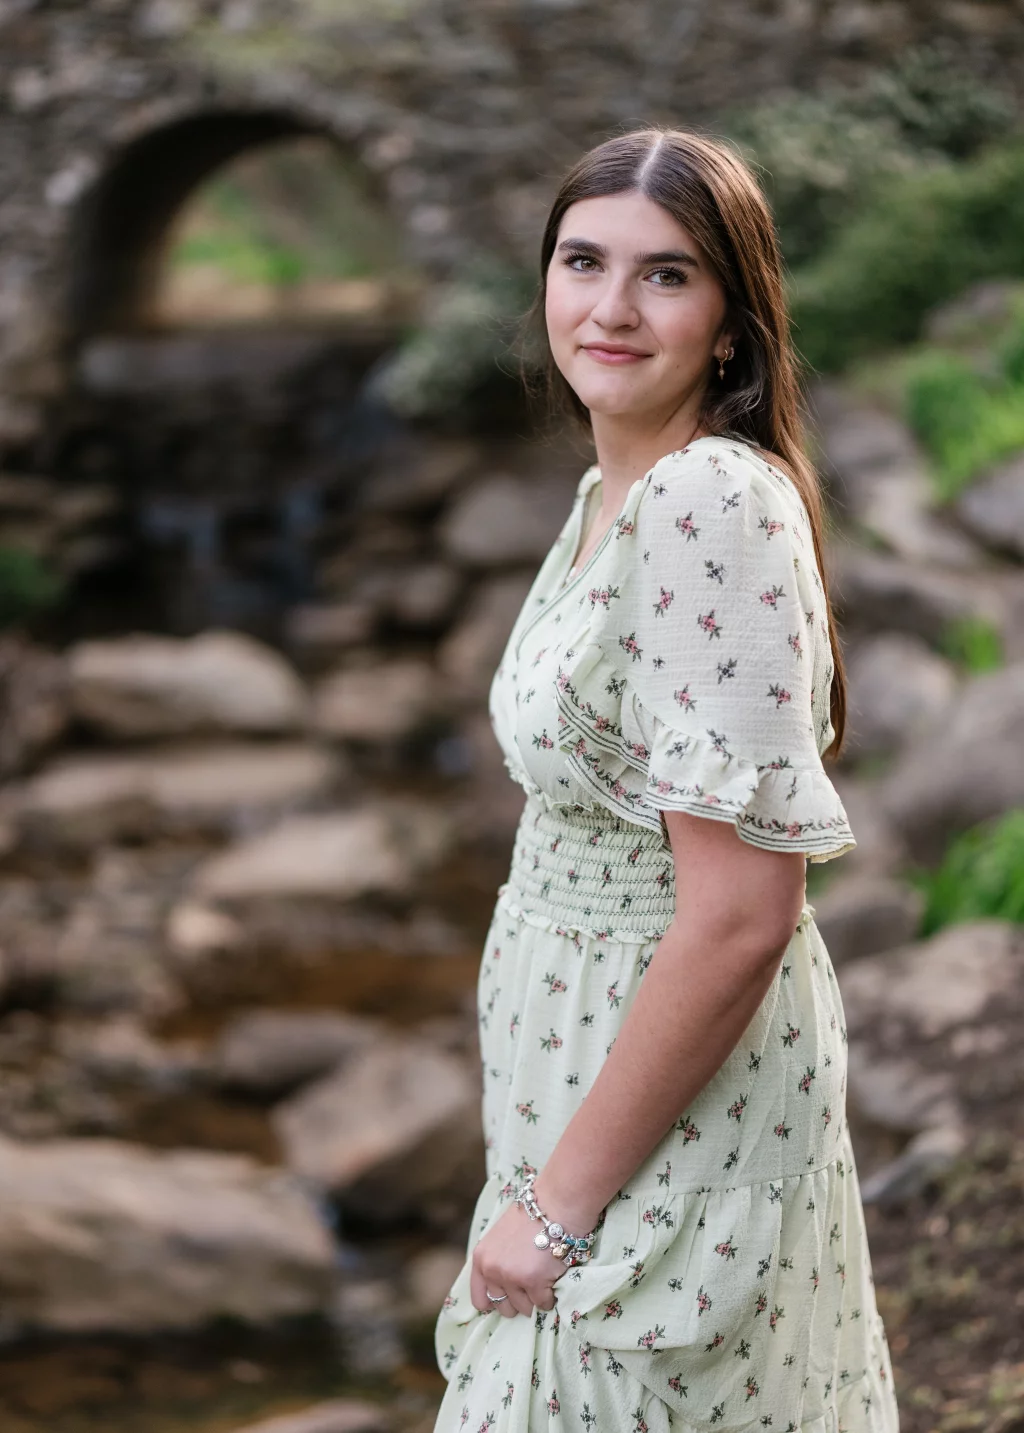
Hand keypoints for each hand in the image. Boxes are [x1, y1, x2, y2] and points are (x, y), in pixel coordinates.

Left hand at [470, 1199, 562, 1318]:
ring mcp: (512, 1277)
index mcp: (481, 1259)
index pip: (480, 1299)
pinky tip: (553, 1276)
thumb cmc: (531, 1217)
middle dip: (518, 1300)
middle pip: (504, 1307)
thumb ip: (496, 1261)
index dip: (495, 1302)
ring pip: (525, 1308)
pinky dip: (550, 1295)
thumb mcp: (500, 1237)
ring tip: (543, 1275)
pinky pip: (543, 1303)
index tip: (508, 1297)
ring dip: (535, 1297)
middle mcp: (492, 1270)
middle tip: (530, 1282)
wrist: (555, 1205)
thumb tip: (499, 1289)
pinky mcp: (533, 1282)